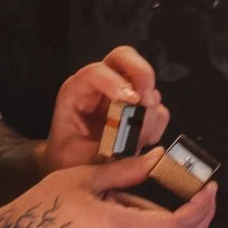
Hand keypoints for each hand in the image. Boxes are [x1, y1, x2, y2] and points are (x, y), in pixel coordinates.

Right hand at [34, 150, 215, 227]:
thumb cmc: (49, 202)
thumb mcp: (88, 177)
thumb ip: (128, 169)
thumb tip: (160, 157)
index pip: (177, 226)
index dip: (199, 209)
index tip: (209, 188)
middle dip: (201, 218)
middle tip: (208, 192)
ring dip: (176, 217)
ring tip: (167, 186)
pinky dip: (154, 221)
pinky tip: (135, 199)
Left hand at [42, 45, 169, 170]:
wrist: (75, 170)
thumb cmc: (70, 161)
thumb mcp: (77, 159)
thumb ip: (104, 151)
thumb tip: (140, 147)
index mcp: (77, 92)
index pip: (95, 73)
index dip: (114, 81)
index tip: (130, 99)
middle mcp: (101, 87)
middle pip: (124, 57)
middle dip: (141, 73)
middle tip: (145, 101)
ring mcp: (123, 95)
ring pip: (147, 84)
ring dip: (148, 110)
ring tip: (136, 139)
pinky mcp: (139, 110)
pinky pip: (158, 108)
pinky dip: (156, 124)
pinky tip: (141, 141)